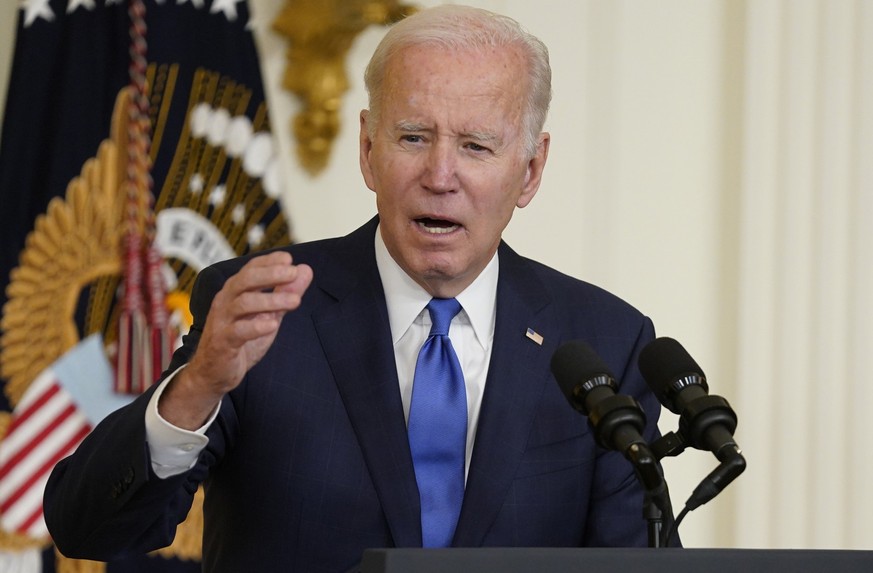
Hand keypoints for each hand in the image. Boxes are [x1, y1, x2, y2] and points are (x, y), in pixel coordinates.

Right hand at [159, 251, 313, 428]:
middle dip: (270, 274)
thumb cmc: (241, 338)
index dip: (269, 261)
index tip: (289, 259)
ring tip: (296, 301)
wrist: (215, 372)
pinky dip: (255, 327)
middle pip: (245, 280)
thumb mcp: (268, 314)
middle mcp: (225, 301)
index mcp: (235, 291)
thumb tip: (305, 270)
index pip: (250, 268)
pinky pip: (238, 331)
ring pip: (243, 303)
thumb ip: (285, 293)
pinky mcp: (222, 342)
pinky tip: (272, 325)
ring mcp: (222, 321)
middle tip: (293, 273)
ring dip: (271, 300)